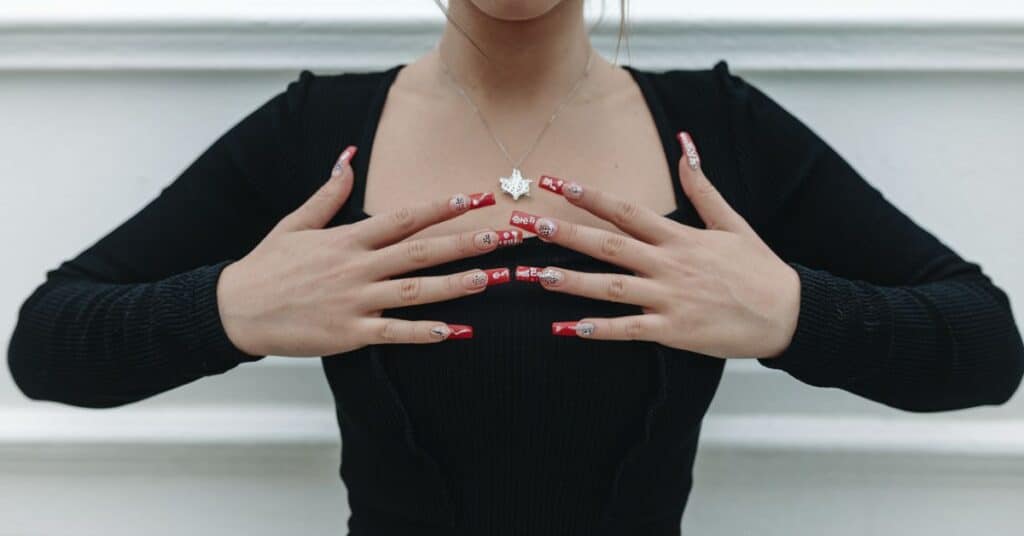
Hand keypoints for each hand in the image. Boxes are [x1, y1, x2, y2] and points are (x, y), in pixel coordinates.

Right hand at [216, 145, 515, 356]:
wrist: (235, 310)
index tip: (475, 198)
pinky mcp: (348, 334)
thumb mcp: (295, 222)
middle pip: (420, 251)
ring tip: (490, 278)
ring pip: (414, 291)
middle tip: (500, 237)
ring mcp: (354, 302)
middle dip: (463, 242)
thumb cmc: (267, 266)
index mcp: (347, 239)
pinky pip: (393, 333)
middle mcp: (356, 268)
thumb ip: (328, 192)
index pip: (403, 218)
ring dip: (455, 285)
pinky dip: (424, 332)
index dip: (442, 207)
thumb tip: (349, 155)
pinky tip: (453, 331)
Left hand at [513, 132, 800, 358]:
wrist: (789, 313)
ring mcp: (671, 299)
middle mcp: (670, 265)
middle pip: (609, 245)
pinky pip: (630, 330)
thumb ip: (702, 187)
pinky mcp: (675, 332)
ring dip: (571, 281)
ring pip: (611, 288)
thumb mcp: (732, 221)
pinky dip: (599, 329)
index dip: (590, 197)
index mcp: (680, 237)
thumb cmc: (759, 268)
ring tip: (535, 275)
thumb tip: (684, 144)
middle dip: (566, 233)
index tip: (558, 183)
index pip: (626, 212)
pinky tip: (568, 328)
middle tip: (528, 225)